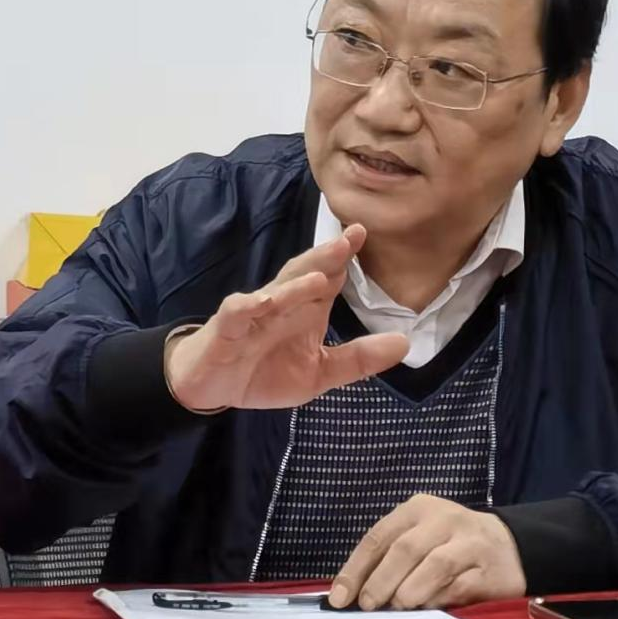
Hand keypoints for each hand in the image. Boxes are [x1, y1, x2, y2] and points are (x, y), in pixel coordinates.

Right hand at [164, 224, 408, 411]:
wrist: (213, 386)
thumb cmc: (265, 371)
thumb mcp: (319, 372)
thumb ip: (358, 359)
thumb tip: (405, 343)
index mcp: (305, 311)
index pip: (329, 278)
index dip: (345, 257)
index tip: (364, 233)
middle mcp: (282, 305)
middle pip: (304, 275)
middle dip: (325, 257)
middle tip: (349, 238)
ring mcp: (254, 315)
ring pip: (276, 292)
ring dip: (296, 284)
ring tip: (321, 276)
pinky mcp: (227, 330)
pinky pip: (238, 314)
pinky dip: (249, 306)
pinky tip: (264, 301)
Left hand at [328, 494, 526, 610]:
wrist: (510, 545)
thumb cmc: (451, 542)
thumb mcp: (419, 535)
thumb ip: (389, 557)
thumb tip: (352, 592)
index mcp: (418, 508)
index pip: (379, 536)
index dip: (356, 568)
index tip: (340, 597)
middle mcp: (443, 519)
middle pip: (405, 549)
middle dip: (380, 581)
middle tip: (368, 606)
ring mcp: (468, 543)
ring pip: (433, 566)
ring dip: (408, 592)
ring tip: (397, 607)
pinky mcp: (487, 569)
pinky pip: (457, 587)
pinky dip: (437, 600)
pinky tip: (426, 608)